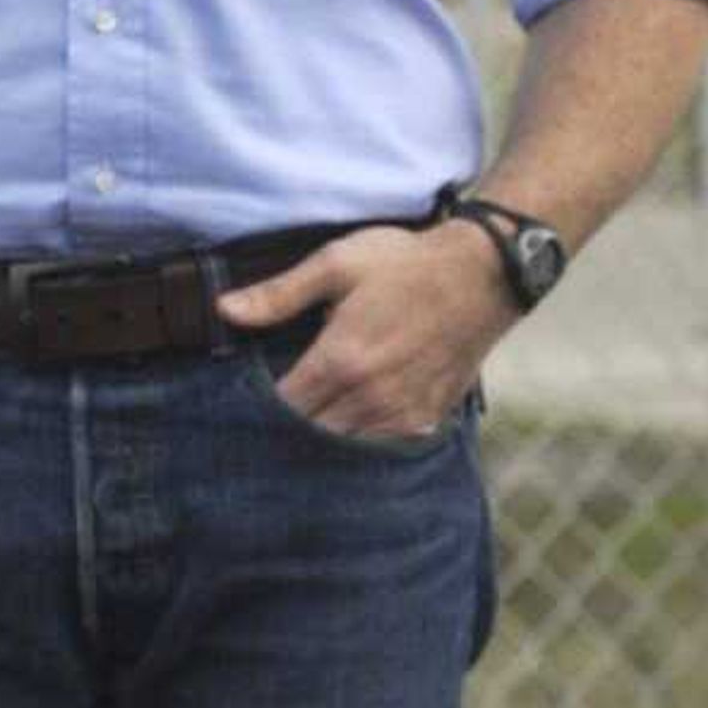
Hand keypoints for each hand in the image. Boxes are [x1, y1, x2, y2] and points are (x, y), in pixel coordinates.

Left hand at [217, 222, 516, 438]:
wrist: (484, 274)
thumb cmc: (405, 264)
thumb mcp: (335, 264)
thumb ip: (277, 295)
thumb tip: (223, 310)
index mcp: (342, 360)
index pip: (284, 406)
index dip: (258, 407)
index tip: (241, 399)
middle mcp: (373, 394)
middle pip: (313, 432)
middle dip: (287, 427)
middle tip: (267, 413)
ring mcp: (406, 410)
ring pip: (349, 443)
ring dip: (324, 436)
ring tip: (305, 417)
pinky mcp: (431, 415)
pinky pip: (386, 443)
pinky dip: (363, 437)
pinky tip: (350, 417)